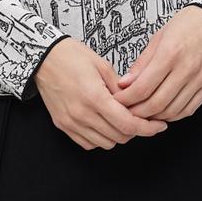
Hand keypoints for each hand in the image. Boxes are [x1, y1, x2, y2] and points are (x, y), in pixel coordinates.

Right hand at [33, 37, 169, 149]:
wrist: (42, 58)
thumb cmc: (71, 56)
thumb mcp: (101, 65)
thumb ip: (120, 87)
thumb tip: (136, 102)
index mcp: (94, 97)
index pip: (128, 124)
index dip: (148, 128)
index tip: (159, 125)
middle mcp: (82, 114)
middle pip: (119, 137)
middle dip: (135, 130)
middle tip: (142, 118)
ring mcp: (71, 122)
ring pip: (106, 143)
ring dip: (118, 135)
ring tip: (122, 119)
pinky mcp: (63, 126)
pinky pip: (89, 143)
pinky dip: (101, 138)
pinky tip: (104, 123)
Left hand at [109, 6, 201, 120]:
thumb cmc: (187, 25)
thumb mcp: (158, 37)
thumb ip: (142, 63)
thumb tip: (125, 83)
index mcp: (169, 53)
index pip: (143, 87)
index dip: (127, 99)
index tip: (118, 101)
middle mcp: (185, 69)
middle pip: (156, 103)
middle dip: (137, 112)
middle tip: (127, 111)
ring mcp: (198, 80)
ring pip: (172, 110)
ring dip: (154, 117)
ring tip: (143, 113)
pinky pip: (188, 110)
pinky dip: (173, 116)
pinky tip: (163, 112)